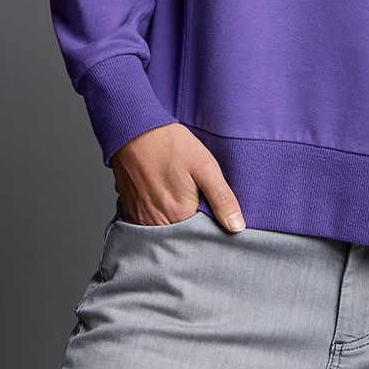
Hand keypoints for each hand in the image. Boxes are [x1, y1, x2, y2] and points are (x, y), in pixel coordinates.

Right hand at [110, 123, 245, 231]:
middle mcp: (159, 223)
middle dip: (194, 224)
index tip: (213, 209)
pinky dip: (159, 219)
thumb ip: (221, 198)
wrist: (135, 132)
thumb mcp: (205, 166)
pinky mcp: (131, 213)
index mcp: (180, 214)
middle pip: (184, 236)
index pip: (203, 234)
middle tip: (195, 198)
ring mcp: (142, 219)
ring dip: (175, 223)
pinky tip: (164, 200)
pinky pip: (149, 227)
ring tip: (178, 198)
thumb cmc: (171, 145)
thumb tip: (237, 227)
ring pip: (167, 233)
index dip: (212, 224)